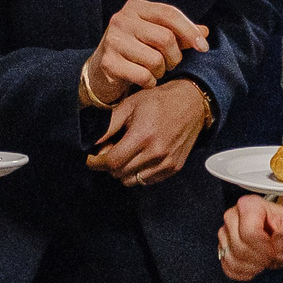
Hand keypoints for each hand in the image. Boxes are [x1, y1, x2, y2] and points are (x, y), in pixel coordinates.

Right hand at [80, 0, 208, 101]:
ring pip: (156, 60)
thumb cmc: (134, 51)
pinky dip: (149, 82)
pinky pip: (143, 75)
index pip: (169, 13)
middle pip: (165, 38)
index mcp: (135, 7)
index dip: (190, 31)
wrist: (100, 72)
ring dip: (160, 71)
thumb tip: (204, 32)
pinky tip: (143, 80)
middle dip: (174, 57)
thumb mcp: (155, 36)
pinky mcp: (108, 62)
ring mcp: (113, 40)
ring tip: (153, 71)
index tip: (203, 48)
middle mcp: (122, 19)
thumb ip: (179, 33)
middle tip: (169, 64)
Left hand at [86, 79, 208, 186]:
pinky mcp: (174, 168)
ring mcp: (167, 163)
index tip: (91, 159)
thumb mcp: (130, 105)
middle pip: (120, 173)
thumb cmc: (159, 101)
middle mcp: (156, 153)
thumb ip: (109, 126)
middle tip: (108, 151)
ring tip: (125, 154)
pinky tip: (139, 157)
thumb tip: (91, 143)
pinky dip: (138, 173)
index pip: (112, 162)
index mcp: (143, 136)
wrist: (192, 104)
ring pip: (132, 181)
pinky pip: (147, 181)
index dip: (97, 163)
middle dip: (108, 165)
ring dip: (123, 171)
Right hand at [217, 194, 282, 279]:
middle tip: (272, 256)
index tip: (274, 250)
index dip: (264, 246)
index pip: (249, 233)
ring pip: (232, 258)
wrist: (282, 236)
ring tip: (265, 260)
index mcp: (250, 205)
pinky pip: (228, 267)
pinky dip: (244, 272)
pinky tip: (255, 265)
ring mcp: (225, 233)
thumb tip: (278, 240)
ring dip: (252, 266)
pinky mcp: (222, 248)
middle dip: (259, 257)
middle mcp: (233, 216)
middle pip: (239, 247)